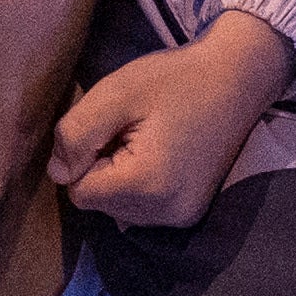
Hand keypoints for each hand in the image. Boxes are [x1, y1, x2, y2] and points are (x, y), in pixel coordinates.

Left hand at [51, 10, 295, 229]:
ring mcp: (182, 217)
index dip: (84, 157)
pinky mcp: (190, 214)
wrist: (238, 78)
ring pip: (117, 209)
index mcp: (146, 185)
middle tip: (132, 130)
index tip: (112, 127)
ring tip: (147, 140)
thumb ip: (76, 134)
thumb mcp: (115, 93)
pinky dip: (139, 186)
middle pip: (99, 204)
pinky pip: (142, 210)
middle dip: (102, 168)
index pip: (79, 193)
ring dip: (119, 178)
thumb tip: (57, 172)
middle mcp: (165, 214)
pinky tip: (159, 155)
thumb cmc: (175, 79)